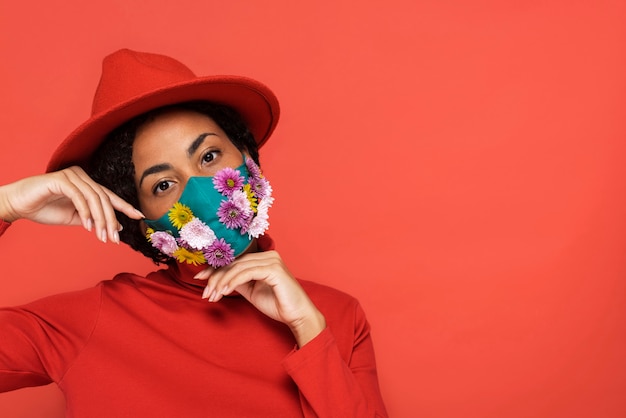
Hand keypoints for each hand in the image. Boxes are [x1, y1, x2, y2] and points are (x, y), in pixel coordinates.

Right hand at [0, 166, 143, 242]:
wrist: (19, 205)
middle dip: (111, 220)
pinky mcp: (61, 179)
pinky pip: (79, 196)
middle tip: (114, 239)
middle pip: (104, 199)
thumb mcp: (75, 218)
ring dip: (100, 219)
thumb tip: (116, 226)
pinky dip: (85, 212)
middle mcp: (82, 177)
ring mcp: (72, 176)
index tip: (139, 216)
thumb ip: (94, 220)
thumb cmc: (45, 209)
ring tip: (101, 237)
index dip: (125, 206)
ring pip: (94, 198)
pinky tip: (87, 226)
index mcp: (87, 184)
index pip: (109, 196)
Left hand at [195, 250, 325, 346]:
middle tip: (205, 292)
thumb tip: (218, 278)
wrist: (297, 315)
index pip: (235, 261)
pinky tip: (224, 291)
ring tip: (213, 295)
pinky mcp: (274, 269)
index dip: (215, 268)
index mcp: (264, 258)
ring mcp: (272, 260)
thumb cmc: (277, 303)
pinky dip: (233, 282)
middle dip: (216, 277)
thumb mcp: (251, 290)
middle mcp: (268, 255)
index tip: (200, 278)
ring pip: (238, 267)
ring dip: (222, 281)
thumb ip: (237, 281)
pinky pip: (247, 273)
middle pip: (234, 263)